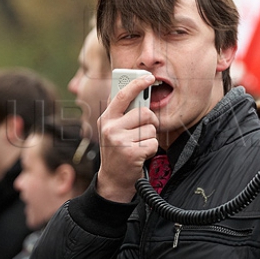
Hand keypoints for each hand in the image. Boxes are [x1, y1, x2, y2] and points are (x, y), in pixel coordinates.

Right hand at [96, 74, 158, 202]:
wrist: (112, 181)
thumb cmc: (117, 151)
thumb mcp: (113, 130)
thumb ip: (122, 113)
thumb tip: (139, 91)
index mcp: (106, 119)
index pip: (123, 95)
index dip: (137, 84)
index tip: (149, 77)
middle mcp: (110, 128)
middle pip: (144, 112)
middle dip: (151, 121)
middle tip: (145, 130)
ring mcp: (119, 141)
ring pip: (150, 128)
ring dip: (150, 137)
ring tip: (139, 145)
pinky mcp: (131, 153)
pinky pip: (153, 143)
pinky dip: (151, 149)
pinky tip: (141, 155)